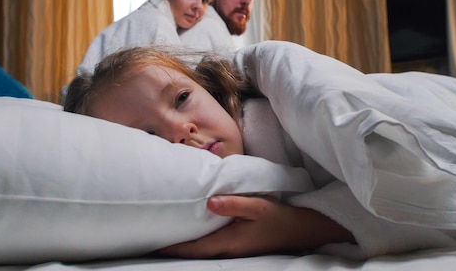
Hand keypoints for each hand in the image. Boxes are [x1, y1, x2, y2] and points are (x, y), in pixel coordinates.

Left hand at [156, 195, 354, 257]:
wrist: (301, 229)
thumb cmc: (279, 217)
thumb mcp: (258, 206)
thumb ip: (234, 204)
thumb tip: (209, 202)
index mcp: (229, 242)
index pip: (194, 248)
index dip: (173, 247)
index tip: (154, 243)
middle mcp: (228, 249)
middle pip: (194, 252)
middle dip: (174, 246)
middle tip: (153, 236)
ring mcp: (233, 249)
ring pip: (202, 249)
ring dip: (185, 243)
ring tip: (167, 233)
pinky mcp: (238, 244)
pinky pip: (211, 244)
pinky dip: (198, 240)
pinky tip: (193, 230)